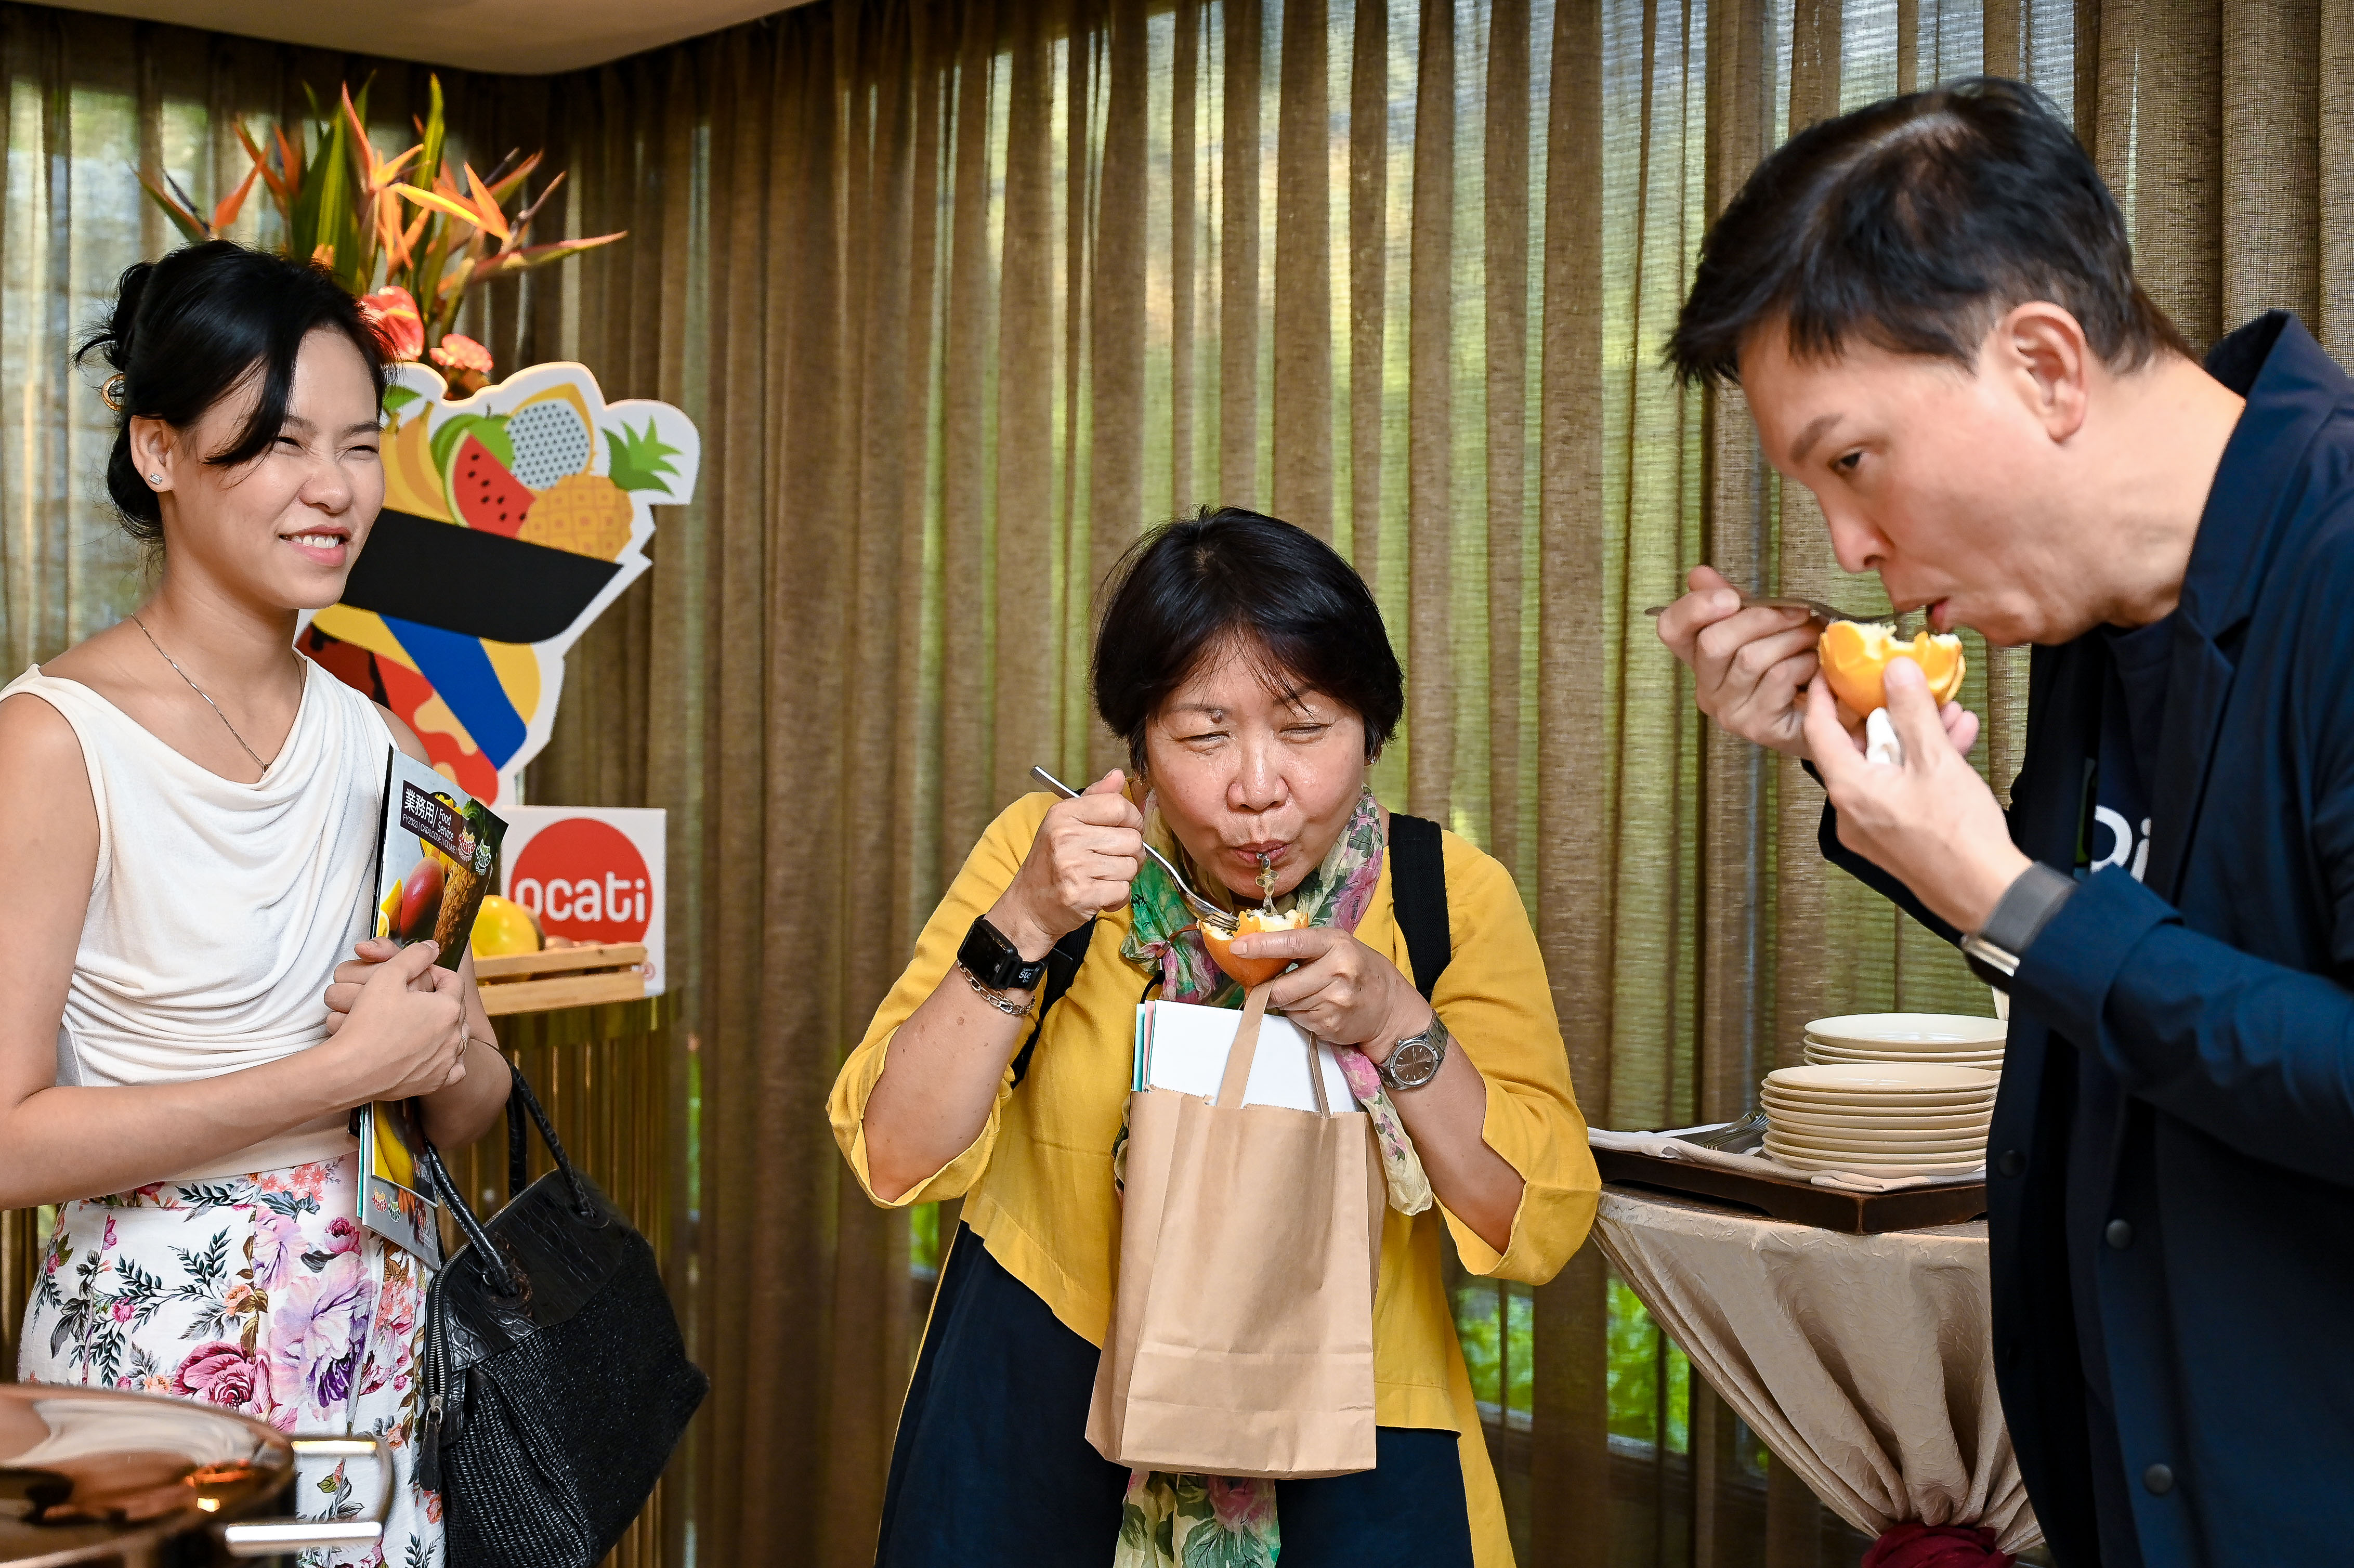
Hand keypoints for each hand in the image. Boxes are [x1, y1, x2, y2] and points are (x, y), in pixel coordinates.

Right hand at [330, 939, 468, 1099]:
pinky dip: (447, 1060)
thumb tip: (432, 947)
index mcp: (448, 1008)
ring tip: (421, 1022)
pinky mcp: (436, 1082)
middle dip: (441, 999)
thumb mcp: (387, 976)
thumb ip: (413, 956)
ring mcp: (446, 1061)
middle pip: (456, 1009)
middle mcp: (454, 1036)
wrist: (350, 1070)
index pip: (453, 981)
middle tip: (417, 998)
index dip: (436, 973)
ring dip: (444, 1028)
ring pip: (456, 1038)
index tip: (420, 974)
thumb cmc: (367, 1023)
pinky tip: (433, 1053)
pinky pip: (453, 1068)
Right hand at [990, 769, 1144, 958]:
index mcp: (1063, 814)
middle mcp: (1066, 836)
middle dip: (1131, 854)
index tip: (1125, 831)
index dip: (1133, 820)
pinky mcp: (1082, 894)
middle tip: (1111, 862)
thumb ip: (1095, 799)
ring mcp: (1073, 866)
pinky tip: (1101, 896)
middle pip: (1132, 839)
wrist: (1028, 908)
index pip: (1119, 806)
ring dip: (1124, 877)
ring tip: (1102, 878)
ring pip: (1131, 866)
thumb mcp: (1065, 824)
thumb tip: (1118, 775)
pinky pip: (1123, 891)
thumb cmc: (1050, 864)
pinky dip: (1118, 897)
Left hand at [1227, 925, 1429, 1059]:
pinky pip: (1298, 1019)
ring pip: (1287, 1004)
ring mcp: (1335, 1001)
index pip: (1292, 943)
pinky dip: (1299, 1014)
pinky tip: (1318, 1007)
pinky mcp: (1331, 1024)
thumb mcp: (1339, 946)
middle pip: (1282, 985)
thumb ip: (1306, 947)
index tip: (1238, 948)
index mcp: (1336, 944)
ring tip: (1306, 993)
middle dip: (1267, 988)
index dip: (1261, 946)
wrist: (1391, 1008)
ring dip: (1286, 1001)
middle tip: (1261, 985)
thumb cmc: (1361, 970)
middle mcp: (1337, 971)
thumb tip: (1260, 950)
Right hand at [1655, 565, 1828, 756]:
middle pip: (1713, 642)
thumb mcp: (1762, 626)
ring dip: (1792, 638)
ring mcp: (1729, 712)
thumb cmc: (1791, 663)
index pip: (1671, 629)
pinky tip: (1815, 664)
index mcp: (1698, 657)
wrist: (1826, 713)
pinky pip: (1779, 678)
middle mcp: (1705, 688)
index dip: (1693, 608)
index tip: (1730, 597)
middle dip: (1762, 618)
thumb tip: (1698, 574)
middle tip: (1799, 611)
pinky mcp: (1757, 727)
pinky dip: (1805, 662)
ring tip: (1813, 635)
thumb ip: (1733, 601)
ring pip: (1750, 659)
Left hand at [1803, 657, 2028, 931]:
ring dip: (1917, 736)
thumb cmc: (1958, 837)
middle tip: (1905, 688)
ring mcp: (1873, 827)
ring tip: (1948, 711)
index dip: (1825, 697)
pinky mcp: (1897, 836)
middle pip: (1858, 748)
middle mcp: (1852, 811)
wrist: (1987, 893)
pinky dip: (1924, 764)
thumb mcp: (1935, 759)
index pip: (1820, 732)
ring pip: (1888, 767)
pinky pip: (1902, 788)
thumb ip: (1912, 710)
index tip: (1829, 672)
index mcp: (1849, 790)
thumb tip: (1896, 671)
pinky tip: (1958, 738)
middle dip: (1890, 714)